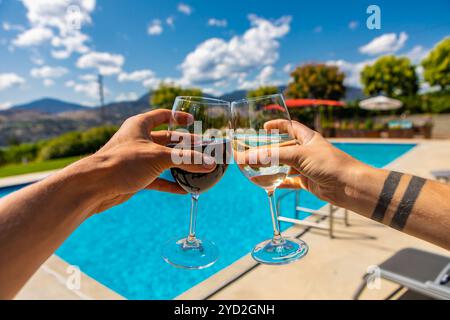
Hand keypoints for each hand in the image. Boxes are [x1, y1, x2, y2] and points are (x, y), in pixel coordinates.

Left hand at [77, 109, 214, 213]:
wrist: (94, 187)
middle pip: (167, 140)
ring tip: (198, 168)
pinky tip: (184, 189)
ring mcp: (136, 159)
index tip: (193, 121)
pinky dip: (170, 183)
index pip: (162, 115)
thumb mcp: (159, 158)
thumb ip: (187, 160)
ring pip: (163, 160)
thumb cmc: (123, 163)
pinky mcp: (135, 177)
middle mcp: (138, 140)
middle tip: (204, 150)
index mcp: (140, 125)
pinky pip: (157, 179)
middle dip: (186, 146)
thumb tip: (210, 163)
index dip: (178, 117)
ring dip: (180, 165)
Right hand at [248, 119, 366, 205]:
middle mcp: (306, 151)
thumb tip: (248, 157)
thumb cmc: (329, 164)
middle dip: (267, 151)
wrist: (349, 186)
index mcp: (307, 138)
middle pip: (282, 148)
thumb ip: (272, 156)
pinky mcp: (307, 182)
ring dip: (270, 168)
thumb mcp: (298, 155)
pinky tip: (265, 184)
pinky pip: (288, 181)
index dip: (277, 125)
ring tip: (253, 169)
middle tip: (251, 153)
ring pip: (283, 166)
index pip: (290, 126)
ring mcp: (306, 167)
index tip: (264, 127)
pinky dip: (276, 182)